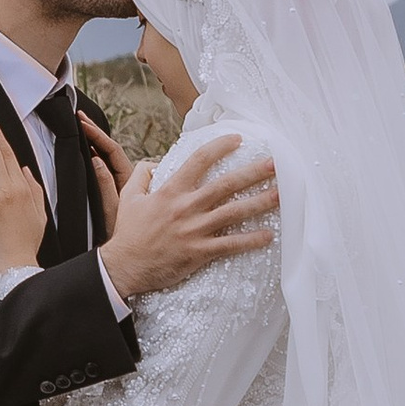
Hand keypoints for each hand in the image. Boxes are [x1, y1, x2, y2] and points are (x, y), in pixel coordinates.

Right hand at [81, 115, 130, 240]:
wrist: (125, 261)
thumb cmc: (125, 241)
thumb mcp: (111, 211)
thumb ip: (104, 184)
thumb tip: (96, 159)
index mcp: (127, 183)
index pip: (112, 151)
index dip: (98, 135)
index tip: (83, 123)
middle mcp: (127, 183)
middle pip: (112, 151)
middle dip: (96, 133)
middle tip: (80, 117)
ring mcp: (124, 188)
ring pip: (111, 160)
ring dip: (98, 143)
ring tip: (83, 126)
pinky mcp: (120, 196)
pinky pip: (108, 172)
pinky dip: (97, 159)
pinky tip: (88, 150)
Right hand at [102, 129, 278, 300]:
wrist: (124, 266)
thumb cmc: (128, 233)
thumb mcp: (129, 197)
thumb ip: (142, 175)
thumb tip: (156, 163)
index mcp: (171, 191)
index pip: (199, 160)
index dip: (220, 146)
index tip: (237, 139)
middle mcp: (186, 207)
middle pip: (225, 185)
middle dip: (252, 173)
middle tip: (274, 164)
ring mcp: (195, 230)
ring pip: (234, 213)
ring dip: (259, 203)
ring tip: (280, 194)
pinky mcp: (200, 252)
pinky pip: (231, 245)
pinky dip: (251, 240)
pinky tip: (269, 235)